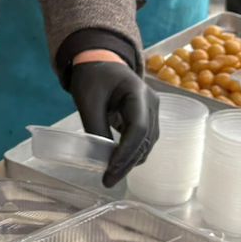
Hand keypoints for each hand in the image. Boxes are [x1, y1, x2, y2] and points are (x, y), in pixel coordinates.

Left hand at [68, 54, 158, 185]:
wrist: (99, 61)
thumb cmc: (92, 77)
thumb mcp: (88, 100)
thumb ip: (95, 127)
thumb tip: (102, 157)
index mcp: (137, 92)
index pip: (138, 128)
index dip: (126, 153)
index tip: (110, 171)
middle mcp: (151, 102)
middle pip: (145, 139)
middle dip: (128, 162)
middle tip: (108, 180)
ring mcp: (152, 110)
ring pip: (147, 142)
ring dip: (131, 160)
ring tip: (111, 175)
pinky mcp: (147, 117)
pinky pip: (143, 139)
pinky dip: (132, 152)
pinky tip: (117, 163)